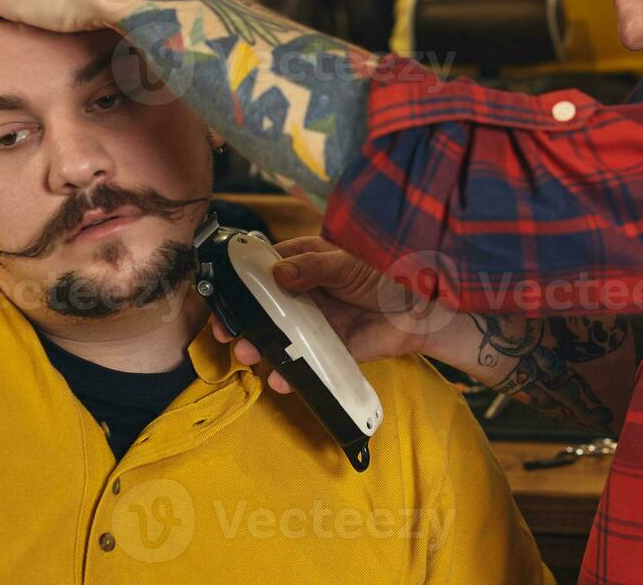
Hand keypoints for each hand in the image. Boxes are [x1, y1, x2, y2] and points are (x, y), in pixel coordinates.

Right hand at [210, 236, 441, 393]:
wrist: (418, 312)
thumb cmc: (383, 275)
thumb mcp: (346, 264)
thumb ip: (313, 267)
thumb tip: (277, 273)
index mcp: (302, 264)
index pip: (263, 270)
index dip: (241, 283)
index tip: (224, 296)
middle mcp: (301, 294)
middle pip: (261, 308)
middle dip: (241, 321)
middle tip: (227, 333)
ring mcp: (310, 323)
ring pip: (274, 337)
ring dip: (257, 347)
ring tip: (249, 354)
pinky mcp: (324, 350)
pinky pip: (299, 363)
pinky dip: (287, 373)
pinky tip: (280, 378)